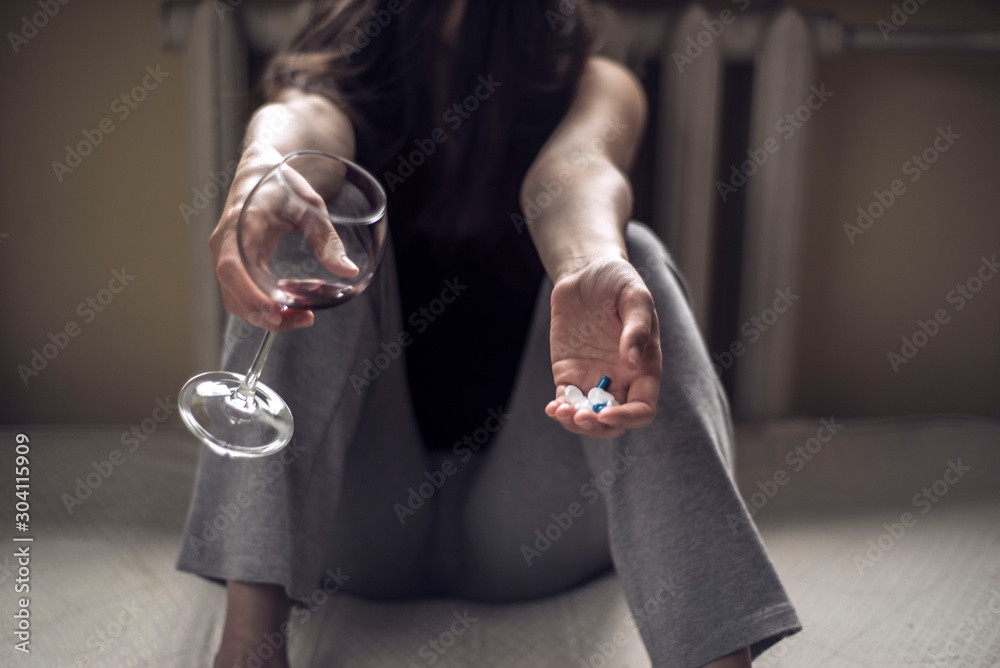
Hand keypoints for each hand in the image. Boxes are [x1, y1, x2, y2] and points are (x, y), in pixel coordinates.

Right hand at [208, 145, 356, 331]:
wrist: (259, 171)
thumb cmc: (284, 184)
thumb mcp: (311, 206)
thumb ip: (328, 239)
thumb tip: (349, 271)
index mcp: (240, 224)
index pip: (232, 267)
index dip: (249, 294)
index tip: (276, 310)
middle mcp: (225, 244)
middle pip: (233, 293)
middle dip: (265, 315)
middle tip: (304, 319)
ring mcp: (225, 256)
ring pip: (236, 300)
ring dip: (265, 316)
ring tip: (303, 316)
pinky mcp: (233, 264)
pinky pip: (241, 294)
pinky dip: (263, 306)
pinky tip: (291, 305)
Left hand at [544, 258, 661, 437]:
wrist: (586, 272)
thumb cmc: (618, 281)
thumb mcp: (634, 296)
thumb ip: (637, 327)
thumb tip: (632, 361)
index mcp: (644, 368)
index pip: (643, 408)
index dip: (627, 417)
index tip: (605, 413)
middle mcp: (621, 379)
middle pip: (614, 421)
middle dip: (597, 426)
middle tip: (579, 416)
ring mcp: (594, 378)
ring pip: (589, 417)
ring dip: (576, 422)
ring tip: (560, 411)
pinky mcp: (570, 373)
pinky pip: (567, 400)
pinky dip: (560, 410)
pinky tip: (552, 408)